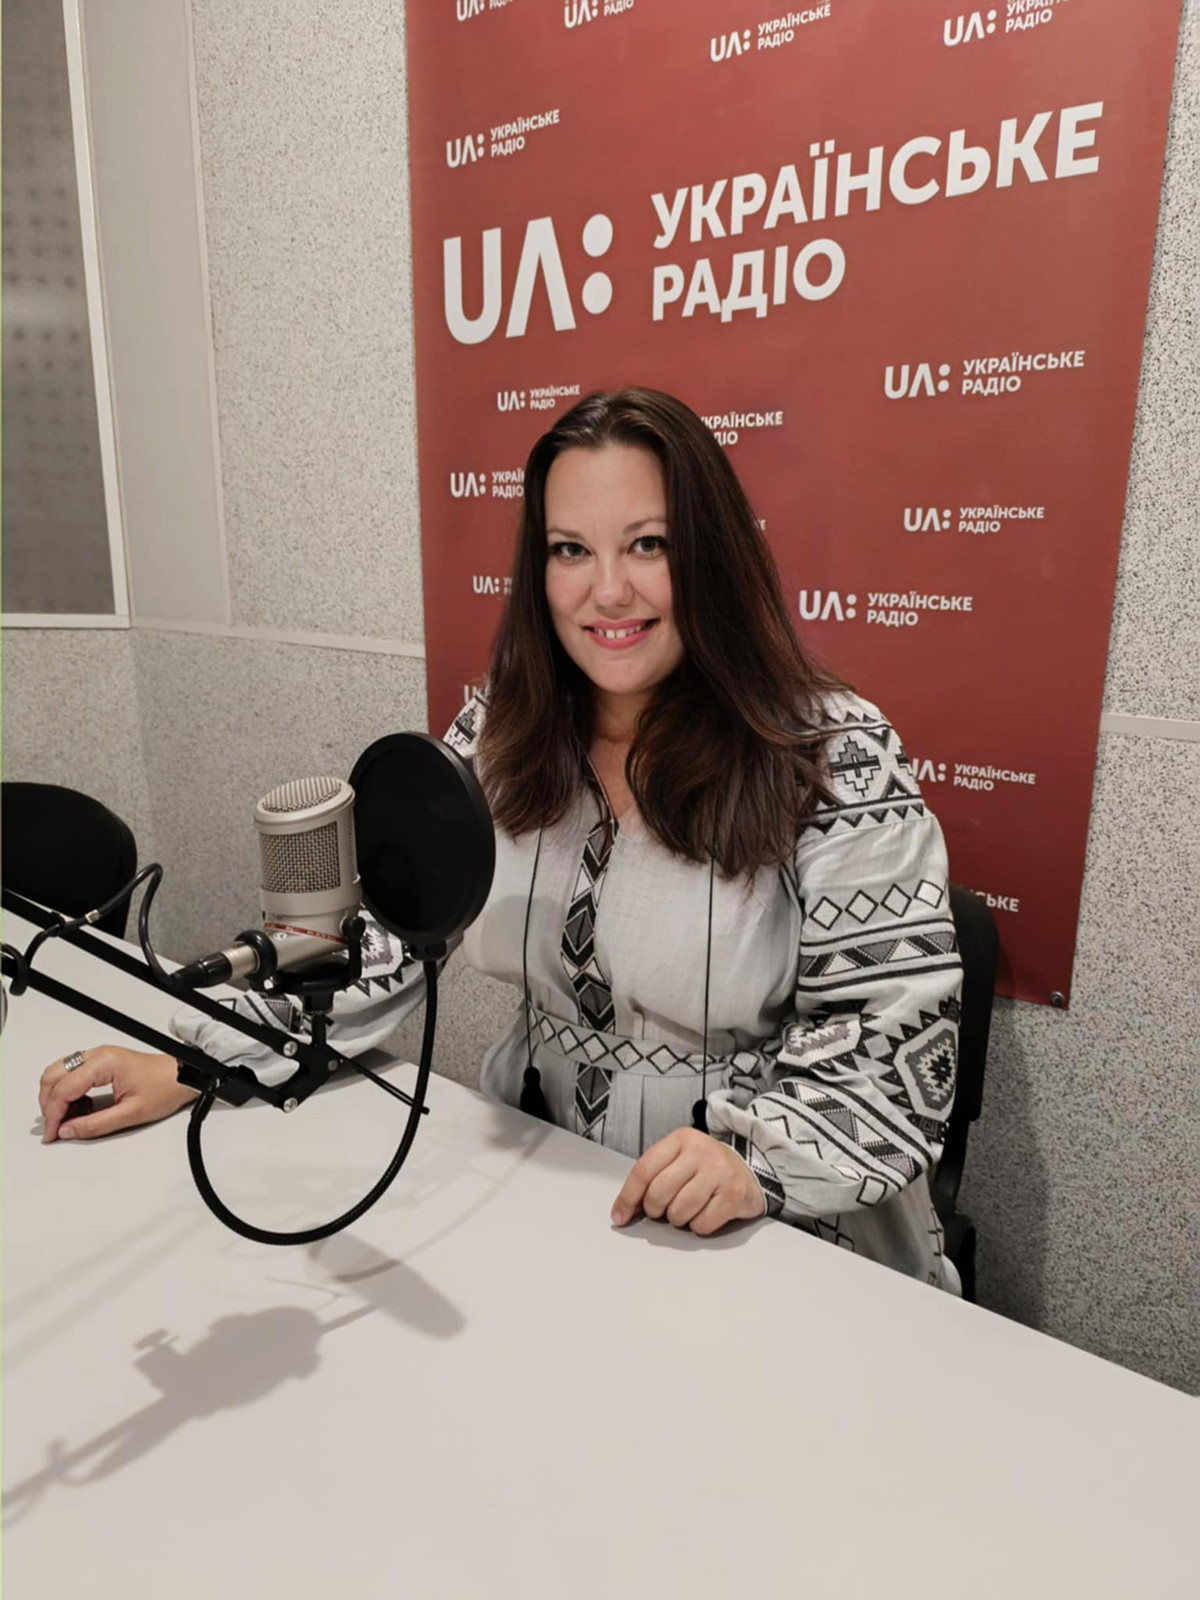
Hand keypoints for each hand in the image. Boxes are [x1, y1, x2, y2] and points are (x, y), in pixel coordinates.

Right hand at [39, 1048, 197, 1142]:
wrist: (182, 1077)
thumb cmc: (164, 1088)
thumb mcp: (131, 1113)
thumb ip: (96, 1124)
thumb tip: (68, 1130)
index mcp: (103, 1063)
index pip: (63, 1089)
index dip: (53, 1114)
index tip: (53, 1134)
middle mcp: (97, 1055)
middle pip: (53, 1076)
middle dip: (49, 1104)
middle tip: (55, 1128)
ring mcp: (98, 1057)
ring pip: (59, 1073)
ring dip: (56, 1097)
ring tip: (68, 1120)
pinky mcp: (101, 1062)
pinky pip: (71, 1074)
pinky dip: (67, 1092)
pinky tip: (80, 1109)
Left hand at [610, 1126, 765, 1236]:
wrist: (750, 1170)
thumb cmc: (706, 1168)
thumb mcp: (678, 1160)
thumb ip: (652, 1177)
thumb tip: (623, 1210)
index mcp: (680, 1139)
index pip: (644, 1170)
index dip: (628, 1197)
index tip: (619, 1216)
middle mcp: (700, 1151)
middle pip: (658, 1194)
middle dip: (655, 1210)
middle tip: (664, 1209)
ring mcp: (719, 1172)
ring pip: (679, 1212)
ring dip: (678, 1219)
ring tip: (688, 1208)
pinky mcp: (733, 1195)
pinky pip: (701, 1225)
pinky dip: (698, 1227)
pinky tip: (706, 1213)